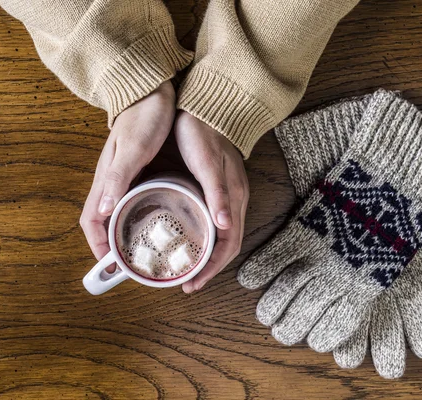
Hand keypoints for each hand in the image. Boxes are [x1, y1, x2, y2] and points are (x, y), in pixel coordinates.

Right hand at [79, 81, 175, 270]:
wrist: (150, 90)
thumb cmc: (143, 117)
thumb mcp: (134, 147)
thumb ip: (118, 176)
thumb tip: (104, 209)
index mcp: (106, 180)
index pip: (91, 221)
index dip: (97, 245)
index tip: (109, 266)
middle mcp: (111, 182)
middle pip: (103, 222)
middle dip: (111, 246)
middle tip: (130, 265)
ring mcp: (124, 178)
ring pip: (118, 214)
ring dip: (124, 234)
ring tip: (144, 252)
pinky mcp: (138, 172)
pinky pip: (133, 201)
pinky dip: (139, 218)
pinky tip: (155, 223)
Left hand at [174, 111, 249, 292]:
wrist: (208, 107)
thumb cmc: (203, 133)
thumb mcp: (206, 163)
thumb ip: (217, 193)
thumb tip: (225, 226)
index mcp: (233, 199)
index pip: (228, 245)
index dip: (212, 268)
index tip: (192, 283)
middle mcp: (234, 201)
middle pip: (227, 246)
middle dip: (209, 268)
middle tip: (187, 283)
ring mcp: (229, 196)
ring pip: (222, 237)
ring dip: (208, 257)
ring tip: (188, 268)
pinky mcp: (220, 189)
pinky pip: (217, 223)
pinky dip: (206, 239)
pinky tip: (192, 239)